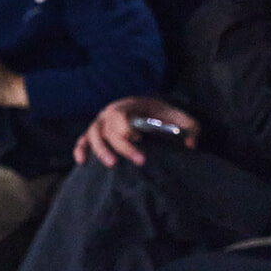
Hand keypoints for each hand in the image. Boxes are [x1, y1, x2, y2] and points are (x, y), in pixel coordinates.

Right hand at [73, 96, 198, 167]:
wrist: (145, 110)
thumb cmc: (159, 114)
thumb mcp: (177, 116)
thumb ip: (188, 127)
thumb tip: (190, 144)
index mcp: (127, 105)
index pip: (120, 115)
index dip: (126, 128)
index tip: (139, 138)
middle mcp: (109, 113)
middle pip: (109, 129)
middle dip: (122, 146)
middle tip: (139, 161)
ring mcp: (99, 124)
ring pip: (93, 135)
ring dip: (100, 150)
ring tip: (111, 165)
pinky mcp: (94, 135)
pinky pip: (82, 141)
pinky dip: (80, 150)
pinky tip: (82, 163)